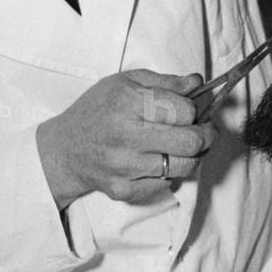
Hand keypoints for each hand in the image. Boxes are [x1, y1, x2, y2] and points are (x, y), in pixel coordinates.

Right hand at [36, 71, 214, 208]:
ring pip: (185, 166)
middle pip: (191, 142)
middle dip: (206, 135)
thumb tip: (197, 82)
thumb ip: (165, 81)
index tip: (191, 111)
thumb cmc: (97, 110)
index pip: (185, 111)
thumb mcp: (126, 82)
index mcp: (128, 102)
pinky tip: (160, 160)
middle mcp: (126, 136)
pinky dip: (170, 172)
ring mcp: (125, 167)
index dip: (194, 110)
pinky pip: (166, 183)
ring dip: (193, 156)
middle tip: (205, 130)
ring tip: (185, 146)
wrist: (64, 149)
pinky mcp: (124, 190)